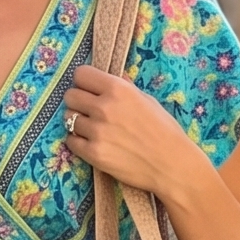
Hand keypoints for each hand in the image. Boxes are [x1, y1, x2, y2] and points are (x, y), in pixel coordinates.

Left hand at [62, 65, 205, 202]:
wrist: (171, 165)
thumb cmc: (164, 131)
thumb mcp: (146, 100)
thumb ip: (124, 87)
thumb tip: (110, 76)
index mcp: (118, 89)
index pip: (81, 74)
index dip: (84, 82)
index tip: (89, 90)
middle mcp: (104, 107)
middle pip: (70, 96)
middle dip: (77, 102)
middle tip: (89, 111)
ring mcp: (97, 131)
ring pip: (68, 119)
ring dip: (77, 123)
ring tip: (92, 129)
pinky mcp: (93, 153)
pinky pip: (70, 141)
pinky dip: (77, 142)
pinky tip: (91, 143)